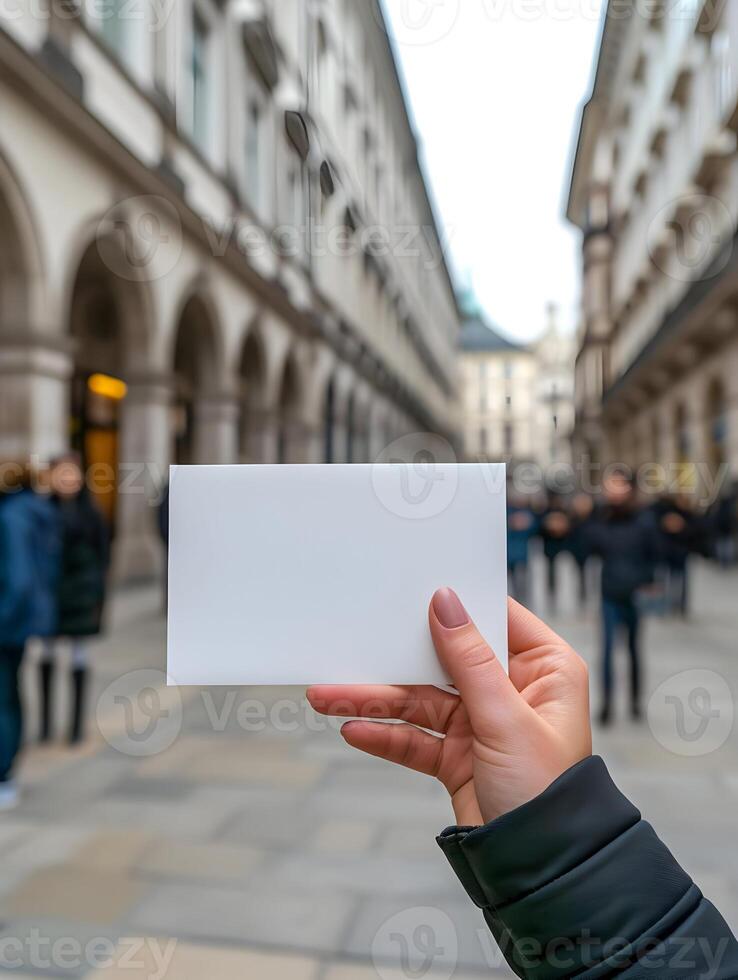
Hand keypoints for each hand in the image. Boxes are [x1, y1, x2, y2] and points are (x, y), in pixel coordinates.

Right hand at [307, 589, 591, 825]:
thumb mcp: (506, 718)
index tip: (412, 588)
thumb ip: (470, 659)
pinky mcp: (458, 755)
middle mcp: (513, 689)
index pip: (494, 619)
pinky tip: (354, 729)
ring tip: (329, 696)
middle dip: (397, 660)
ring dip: (377, 700)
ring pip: (421, 701)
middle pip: (446, 660)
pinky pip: (415, 737)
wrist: (540, 870)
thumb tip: (446, 602)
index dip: (455, 605)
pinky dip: (386, 735)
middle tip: (353, 646)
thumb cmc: (550, 793)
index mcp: (544, 669)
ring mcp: (482, 722)